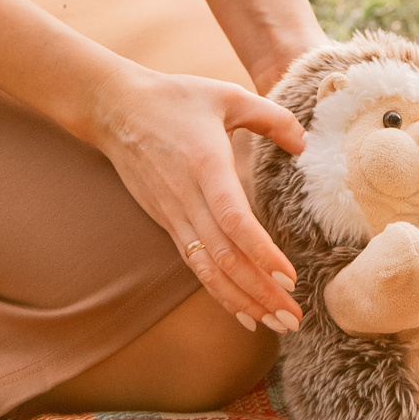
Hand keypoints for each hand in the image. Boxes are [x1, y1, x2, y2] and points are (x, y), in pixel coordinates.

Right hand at [87, 61, 307, 332]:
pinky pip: (196, 264)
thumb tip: (304, 144)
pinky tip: (243, 310)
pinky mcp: (167, 222)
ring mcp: (173, 215)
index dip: (261, 252)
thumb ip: (271, 117)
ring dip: (242, 300)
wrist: (115, 109)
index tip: (290, 277)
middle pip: (224, 257)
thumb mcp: (228, 96)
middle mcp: (187, 198)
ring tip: (276, 323)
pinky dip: (219, 291)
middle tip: (294, 318)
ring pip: (208, 269)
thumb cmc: (176, 98)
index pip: (233, 220)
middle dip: (260, 292)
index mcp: (205, 165)